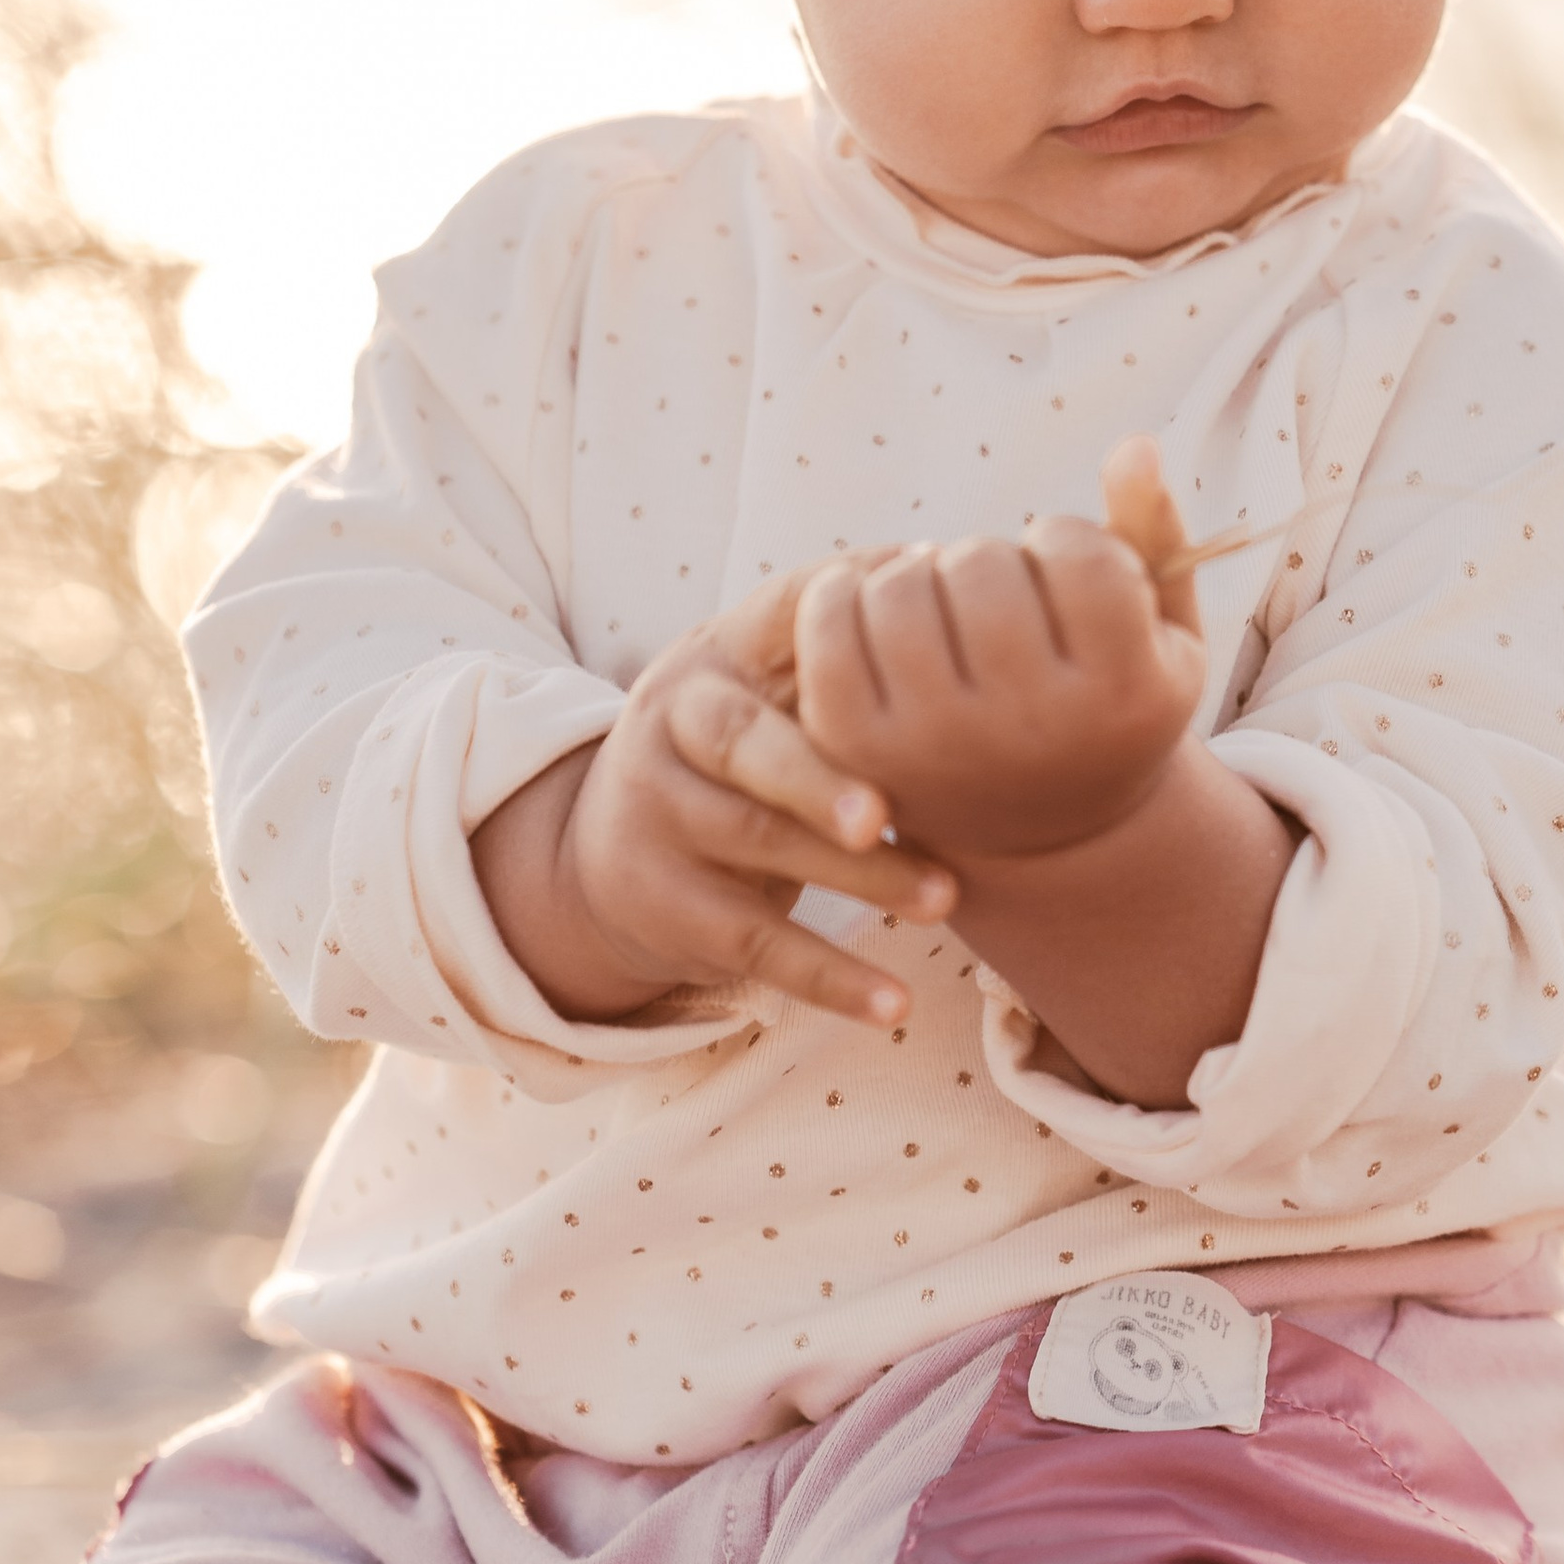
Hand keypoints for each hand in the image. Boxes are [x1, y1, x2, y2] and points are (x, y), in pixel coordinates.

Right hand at [473, 564, 955, 1029]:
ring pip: (760, 847)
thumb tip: (959, 561)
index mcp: (714, 657)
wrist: (604, 859)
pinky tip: (895, 1002)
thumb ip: (844, 645)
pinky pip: (758, 948)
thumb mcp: (766, 687)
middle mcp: (673, 728)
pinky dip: (830, 978)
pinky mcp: (673, 911)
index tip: (926, 617)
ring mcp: (663, 821)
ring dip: (858, 878)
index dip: (839, 614)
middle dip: (817, 774)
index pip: (777, 616)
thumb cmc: (742, 754)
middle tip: (890, 809)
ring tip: (945, 898)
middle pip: (742, 743)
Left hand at [794, 441, 1206, 861]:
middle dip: (990, 560)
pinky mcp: (857, 746)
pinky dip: (844, 594)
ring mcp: (936, 742)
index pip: (1078, 555)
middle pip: (981, 566)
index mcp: (1122, 697)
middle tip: (999, 598)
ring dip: (921, 574)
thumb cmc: (1105, 708)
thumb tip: (1134, 446)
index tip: (1065, 577)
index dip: (1066, 541)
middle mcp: (1030, 729)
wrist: (1043, 837)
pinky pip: (828, 623)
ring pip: (902, 586)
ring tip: (946, 608)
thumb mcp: (1162, 637)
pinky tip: (881, 610)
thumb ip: (1155, 539)